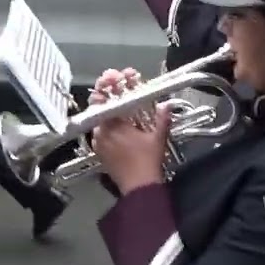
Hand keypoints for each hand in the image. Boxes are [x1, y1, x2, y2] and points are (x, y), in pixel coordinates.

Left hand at [90, 69, 169, 193]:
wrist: (139, 187)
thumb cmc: (148, 162)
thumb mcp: (157, 138)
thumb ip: (162, 119)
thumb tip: (166, 105)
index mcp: (113, 124)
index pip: (105, 98)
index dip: (107, 85)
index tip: (112, 77)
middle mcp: (101, 131)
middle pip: (100, 107)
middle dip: (108, 95)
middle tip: (115, 86)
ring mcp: (98, 142)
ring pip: (99, 120)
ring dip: (107, 111)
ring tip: (117, 104)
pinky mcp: (99, 152)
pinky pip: (98, 133)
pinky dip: (105, 126)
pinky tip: (116, 125)